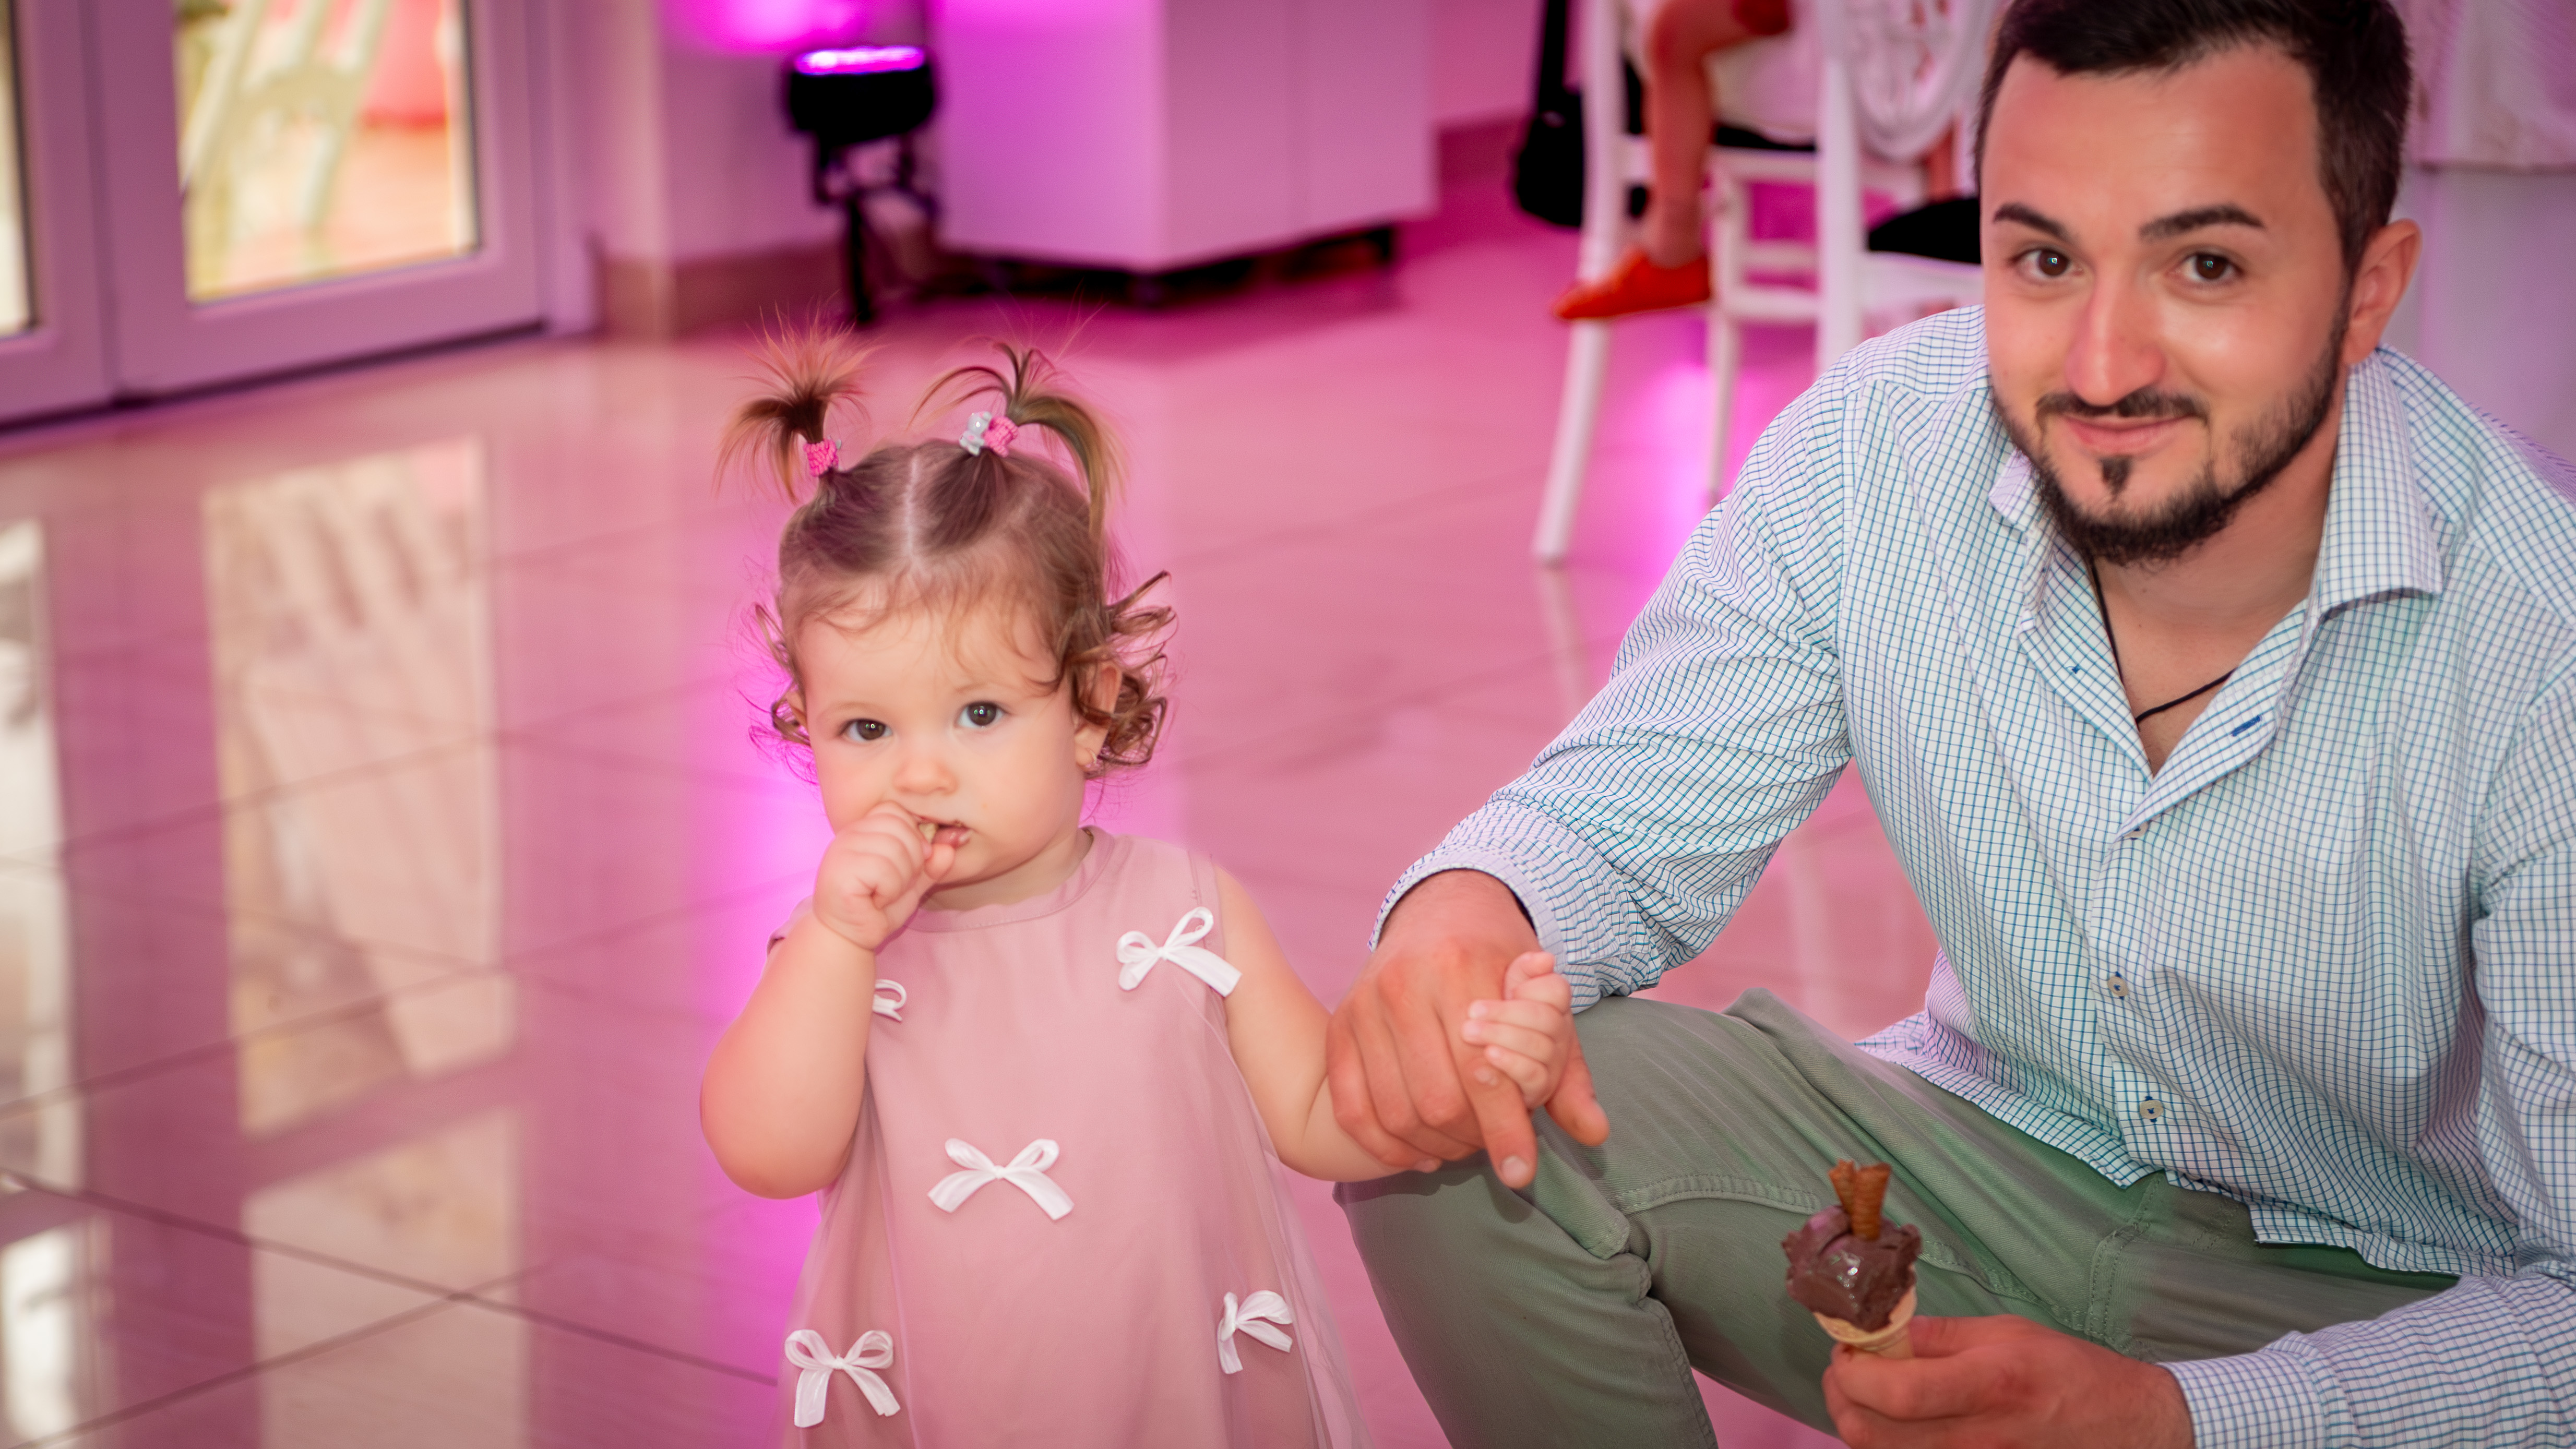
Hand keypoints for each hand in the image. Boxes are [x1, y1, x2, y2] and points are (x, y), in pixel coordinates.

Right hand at [810, 803, 959, 952]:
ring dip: (901, 880)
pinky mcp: (839, 870)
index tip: (911, 865)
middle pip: (900, 826)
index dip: (913, 836)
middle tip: (896, 885)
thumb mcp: (912, 883)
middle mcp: (849, 834)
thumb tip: (949, 848)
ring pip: (895, 849)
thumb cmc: (876, 908)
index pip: (896, 811)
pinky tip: (875, 901)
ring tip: (884, 894)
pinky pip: (883, 870)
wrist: (848, 937)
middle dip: (912, 861)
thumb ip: (931, 865)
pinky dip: (889, 891)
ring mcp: (841, 850)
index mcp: (863, 829)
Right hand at [1326, 873, 1608, 1188]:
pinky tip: (1418, 1153)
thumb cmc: (1500, 963)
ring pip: (1395, 1111)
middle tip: (1490, 1145)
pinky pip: (1352, 1109)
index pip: (1481, 1071)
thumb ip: (1566, 1070)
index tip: (1520, 1172)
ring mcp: (1364, 1006)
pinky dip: (1384, 1145)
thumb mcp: (1545, 1002)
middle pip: (1437, 1100)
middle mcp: (1403, 985)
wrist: (1442, 910)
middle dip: (1470, 1139)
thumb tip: (1595, 1132)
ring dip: (1432, 1147)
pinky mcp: (1339, 1027)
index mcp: (1459, 969)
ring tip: (1461, 1147)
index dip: (1504, 1129)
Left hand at [1823, 1315, 2193, 1448]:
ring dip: (1858, 1420)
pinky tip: (1897, 1420)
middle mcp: (1976, 1438)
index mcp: (1989, 1386)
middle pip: (1870, 1434)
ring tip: (1870, 1390)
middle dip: (1842, 1395)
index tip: (1849, 1346)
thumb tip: (1882, 1329)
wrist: (2126, 1429)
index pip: (1895, 1392)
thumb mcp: (2009, 1333)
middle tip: (1849, 1366)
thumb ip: (1941, 1336)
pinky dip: (1888, 1443)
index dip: (1853, 1370)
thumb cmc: (2070, 1373)